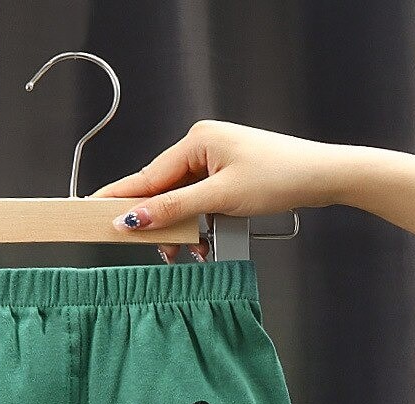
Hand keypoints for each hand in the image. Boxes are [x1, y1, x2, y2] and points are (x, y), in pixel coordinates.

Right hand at [91, 119, 361, 261]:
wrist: (323, 177)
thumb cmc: (279, 178)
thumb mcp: (220, 199)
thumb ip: (174, 210)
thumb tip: (133, 218)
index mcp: (197, 141)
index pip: (148, 176)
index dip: (121, 198)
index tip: (91, 209)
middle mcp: (203, 146)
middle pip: (164, 191)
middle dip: (162, 224)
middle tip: (159, 251)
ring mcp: (217, 161)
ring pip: (183, 202)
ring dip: (184, 230)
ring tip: (190, 252)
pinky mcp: (229, 177)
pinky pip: (201, 204)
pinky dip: (200, 225)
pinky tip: (205, 243)